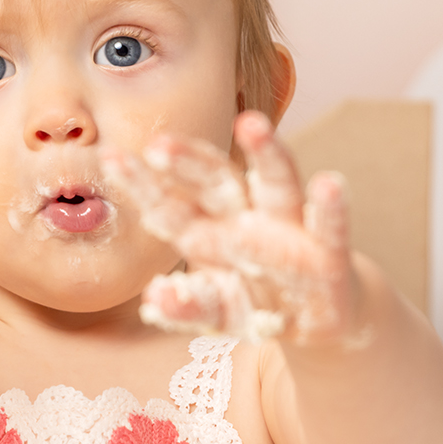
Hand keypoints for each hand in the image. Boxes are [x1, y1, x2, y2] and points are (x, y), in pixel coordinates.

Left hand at [102, 111, 369, 347]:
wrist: (319, 318)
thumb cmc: (258, 299)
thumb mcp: (217, 308)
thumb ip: (187, 305)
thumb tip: (154, 299)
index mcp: (212, 228)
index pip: (172, 202)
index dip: (144, 184)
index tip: (111, 159)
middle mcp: (249, 217)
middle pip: (217, 180)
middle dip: (191, 161)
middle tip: (161, 143)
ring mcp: (291, 230)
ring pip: (277, 184)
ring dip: (267, 154)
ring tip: (253, 124)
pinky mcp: (331, 254)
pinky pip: (331, 228)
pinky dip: (331, 208)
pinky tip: (330, 184)